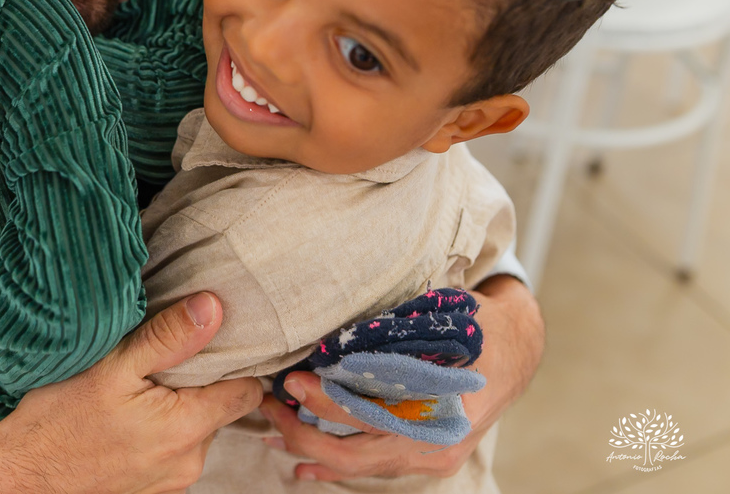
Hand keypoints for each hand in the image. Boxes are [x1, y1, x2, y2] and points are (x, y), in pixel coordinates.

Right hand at [0, 292, 262, 493]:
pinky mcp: (153, 490)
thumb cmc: (58, 421)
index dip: (238, 362)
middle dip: (201, 382)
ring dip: (178, 407)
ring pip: (196, 430)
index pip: (247, 392)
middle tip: (165, 358)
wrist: (18, 477)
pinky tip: (128, 415)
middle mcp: (189, 462)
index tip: (218, 340)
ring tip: (142, 386)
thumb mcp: (111, 366)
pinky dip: (160, 430)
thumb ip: (168, 338)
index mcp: (186, 429)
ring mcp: (172, 481)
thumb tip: (214, 307)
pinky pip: (173, 450)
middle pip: (221, 409)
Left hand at [258, 275, 543, 481]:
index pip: (370, 413)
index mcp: (441, 404)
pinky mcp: (425, 458)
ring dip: (311, 452)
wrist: (517, 350)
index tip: (293, 381)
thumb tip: (330, 333)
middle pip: (356, 454)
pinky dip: (334, 465)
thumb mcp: (439, 315)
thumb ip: (391, 328)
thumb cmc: (474, 325)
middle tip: (268, 406)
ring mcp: (431, 456)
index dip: (327, 401)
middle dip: (303, 434)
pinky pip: (372, 470)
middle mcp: (435, 441)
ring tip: (273, 432)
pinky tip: (303, 463)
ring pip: (359, 468)